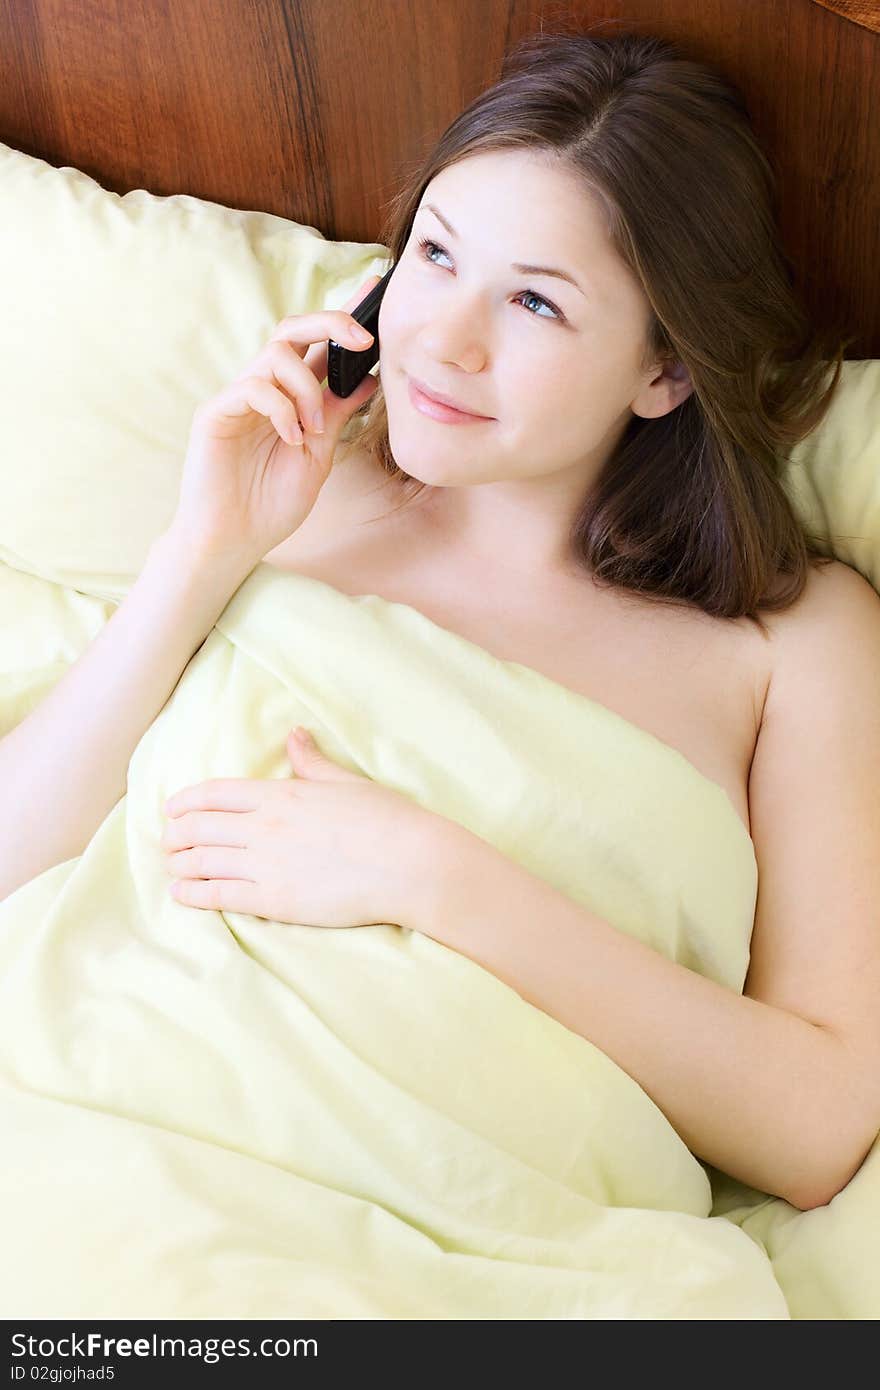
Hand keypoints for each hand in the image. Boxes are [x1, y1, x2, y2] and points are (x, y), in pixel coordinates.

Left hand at [161, 727, 436, 929]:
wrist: (410, 864)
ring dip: (179, 862)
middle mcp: (265, 826)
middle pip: (200, 827)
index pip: (215, 793)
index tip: (171, 807)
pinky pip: (220, 896)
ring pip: (203, 861)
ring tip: (170, 865)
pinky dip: (193, 894)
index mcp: (281, 794)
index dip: (186, 801)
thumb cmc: (387, 820)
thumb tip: (295, 735)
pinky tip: (181, 893)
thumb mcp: (346, 782)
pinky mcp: (275, 900)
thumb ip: (312, 762)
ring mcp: (267, 864)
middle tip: (166, 840)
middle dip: (175, 833)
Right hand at [169, 276, 381, 565]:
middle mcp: (263, 388)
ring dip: (307, 389)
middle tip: (363, 341)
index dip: (344, 316)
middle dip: (331, 323)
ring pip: (276, 354)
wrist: (235, 541)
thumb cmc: (272, 504)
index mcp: (289, 397)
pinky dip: (281, 409)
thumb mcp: (320, 454)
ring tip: (314, 431)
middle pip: (293, 328)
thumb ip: (338, 413)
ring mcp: (237, 397)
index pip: (317, 345)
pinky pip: (253, 386)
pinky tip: (292, 439)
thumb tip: (371, 378)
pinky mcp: (216, 412)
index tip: (376, 291)